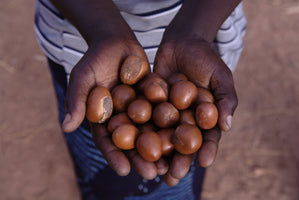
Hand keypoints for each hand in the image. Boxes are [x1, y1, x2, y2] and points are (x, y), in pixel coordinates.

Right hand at [61, 34, 161, 178]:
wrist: (115, 41)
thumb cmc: (94, 59)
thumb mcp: (82, 77)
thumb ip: (77, 100)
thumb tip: (66, 127)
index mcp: (103, 119)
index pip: (108, 141)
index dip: (114, 156)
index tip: (123, 171)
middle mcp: (122, 118)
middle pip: (132, 142)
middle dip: (141, 158)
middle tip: (152, 173)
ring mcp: (140, 109)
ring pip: (150, 131)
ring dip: (160, 147)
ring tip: (170, 162)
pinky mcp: (155, 98)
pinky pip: (164, 112)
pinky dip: (172, 123)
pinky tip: (184, 133)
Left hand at [153, 37, 237, 183]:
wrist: (182, 41)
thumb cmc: (206, 59)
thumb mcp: (221, 77)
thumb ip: (226, 100)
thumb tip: (226, 127)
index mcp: (204, 118)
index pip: (207, 137)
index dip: (207, 150)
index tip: (204, 163)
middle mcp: (185, 120)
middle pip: (182, 144)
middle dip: (179, 161)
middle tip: (172, 178)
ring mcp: (166, 114)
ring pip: (162, 137)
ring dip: (157, 154)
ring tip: (152, 171)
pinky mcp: (149, 105)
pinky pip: (145, 120)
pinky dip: (139, 132)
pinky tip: (133, 145)